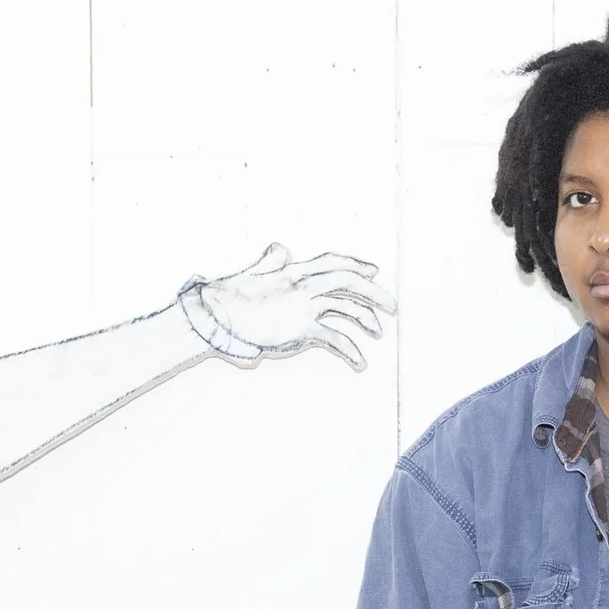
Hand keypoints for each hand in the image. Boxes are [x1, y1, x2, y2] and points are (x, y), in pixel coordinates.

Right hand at [182, 243, 394, 367]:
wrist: (217, 316)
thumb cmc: (230, 297)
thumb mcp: (253, 273)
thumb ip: (270, 261)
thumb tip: (280, 247)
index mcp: (294, 271)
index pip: (333, 262)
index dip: (356, 264)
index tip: (373, 270)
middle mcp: (303, 285)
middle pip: (349, 281)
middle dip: (374, 292)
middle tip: (391, 305)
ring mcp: (304, 306)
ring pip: (348, 308)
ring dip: (368, 319)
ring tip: (378, 331)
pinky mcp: (301, 329)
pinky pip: (335, 339)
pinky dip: (351, 350)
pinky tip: (360, 361)